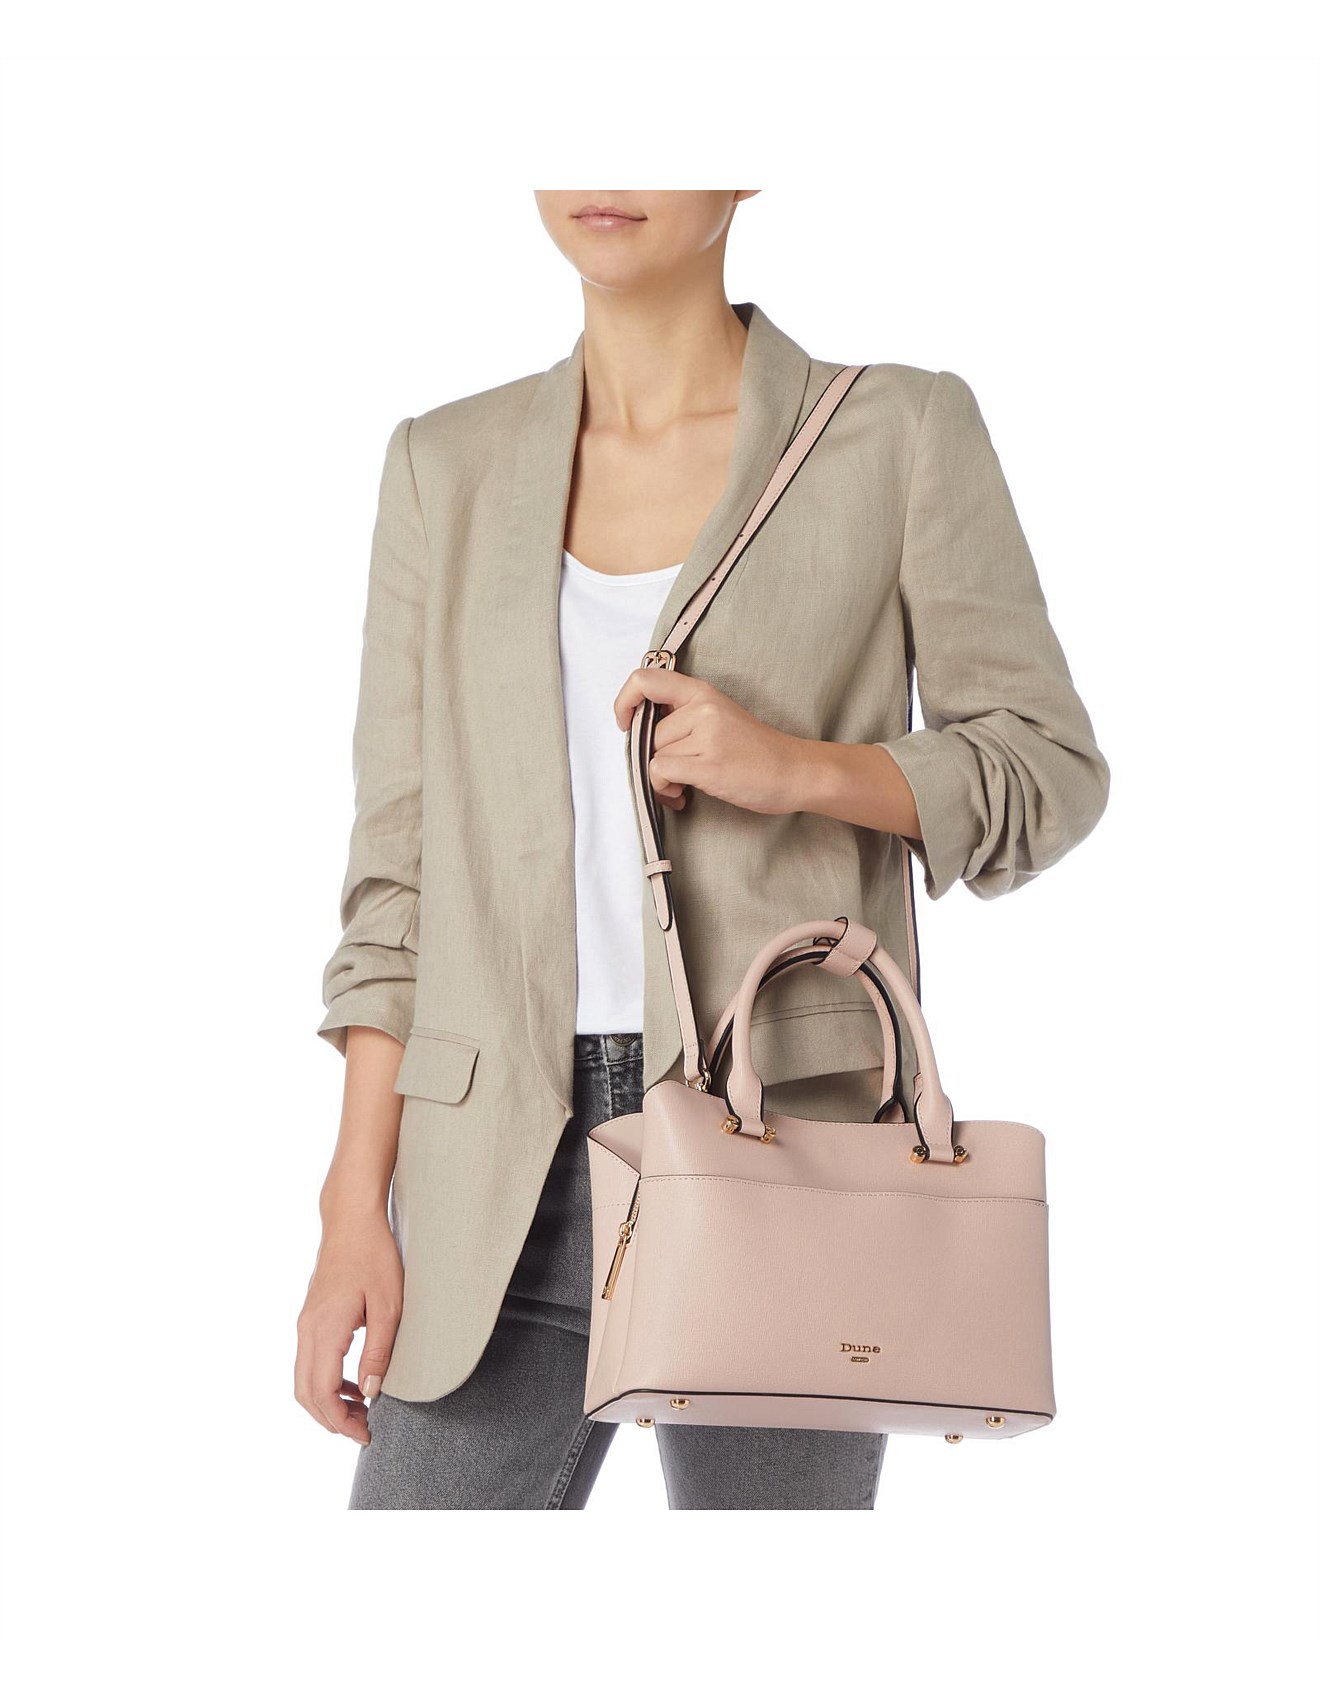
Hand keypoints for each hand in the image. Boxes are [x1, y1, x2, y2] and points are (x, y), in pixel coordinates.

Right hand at [295, 1212, 402, 1444]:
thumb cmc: (375, 1256)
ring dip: (327, 1402)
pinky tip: (354, 1384)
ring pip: (304, 1379)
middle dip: (331, 1420)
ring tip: (362, 1411)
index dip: (341, 1422)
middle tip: (363, 1431)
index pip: (322, 1393)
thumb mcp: (389, 1306)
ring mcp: (305, 1323)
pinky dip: (325, 1382)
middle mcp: (307, 1330)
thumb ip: (379, 1352)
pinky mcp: (310, 1317)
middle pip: (305, 1393)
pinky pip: (309, 1361)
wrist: (351, 1219)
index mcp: (325, 1329)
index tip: (366, 1435)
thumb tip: (372, 1392)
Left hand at [613, 666, 807, 815]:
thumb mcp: (717, 716)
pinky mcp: (708, 764)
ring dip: (661, 778)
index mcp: (701, 692)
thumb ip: (681, 715)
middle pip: (646, 732)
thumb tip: (639, 731)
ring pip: (652, 754)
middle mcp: (701, 708)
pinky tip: (684, 796)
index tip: (626, 723)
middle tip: (672, 773)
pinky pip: (660, 772)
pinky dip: (665, 788)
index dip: (624, 701)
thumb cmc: (755, 750)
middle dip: (652, 757)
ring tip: (684, 785)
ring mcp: (706, 735)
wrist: (793, 771)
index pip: (645, 679)